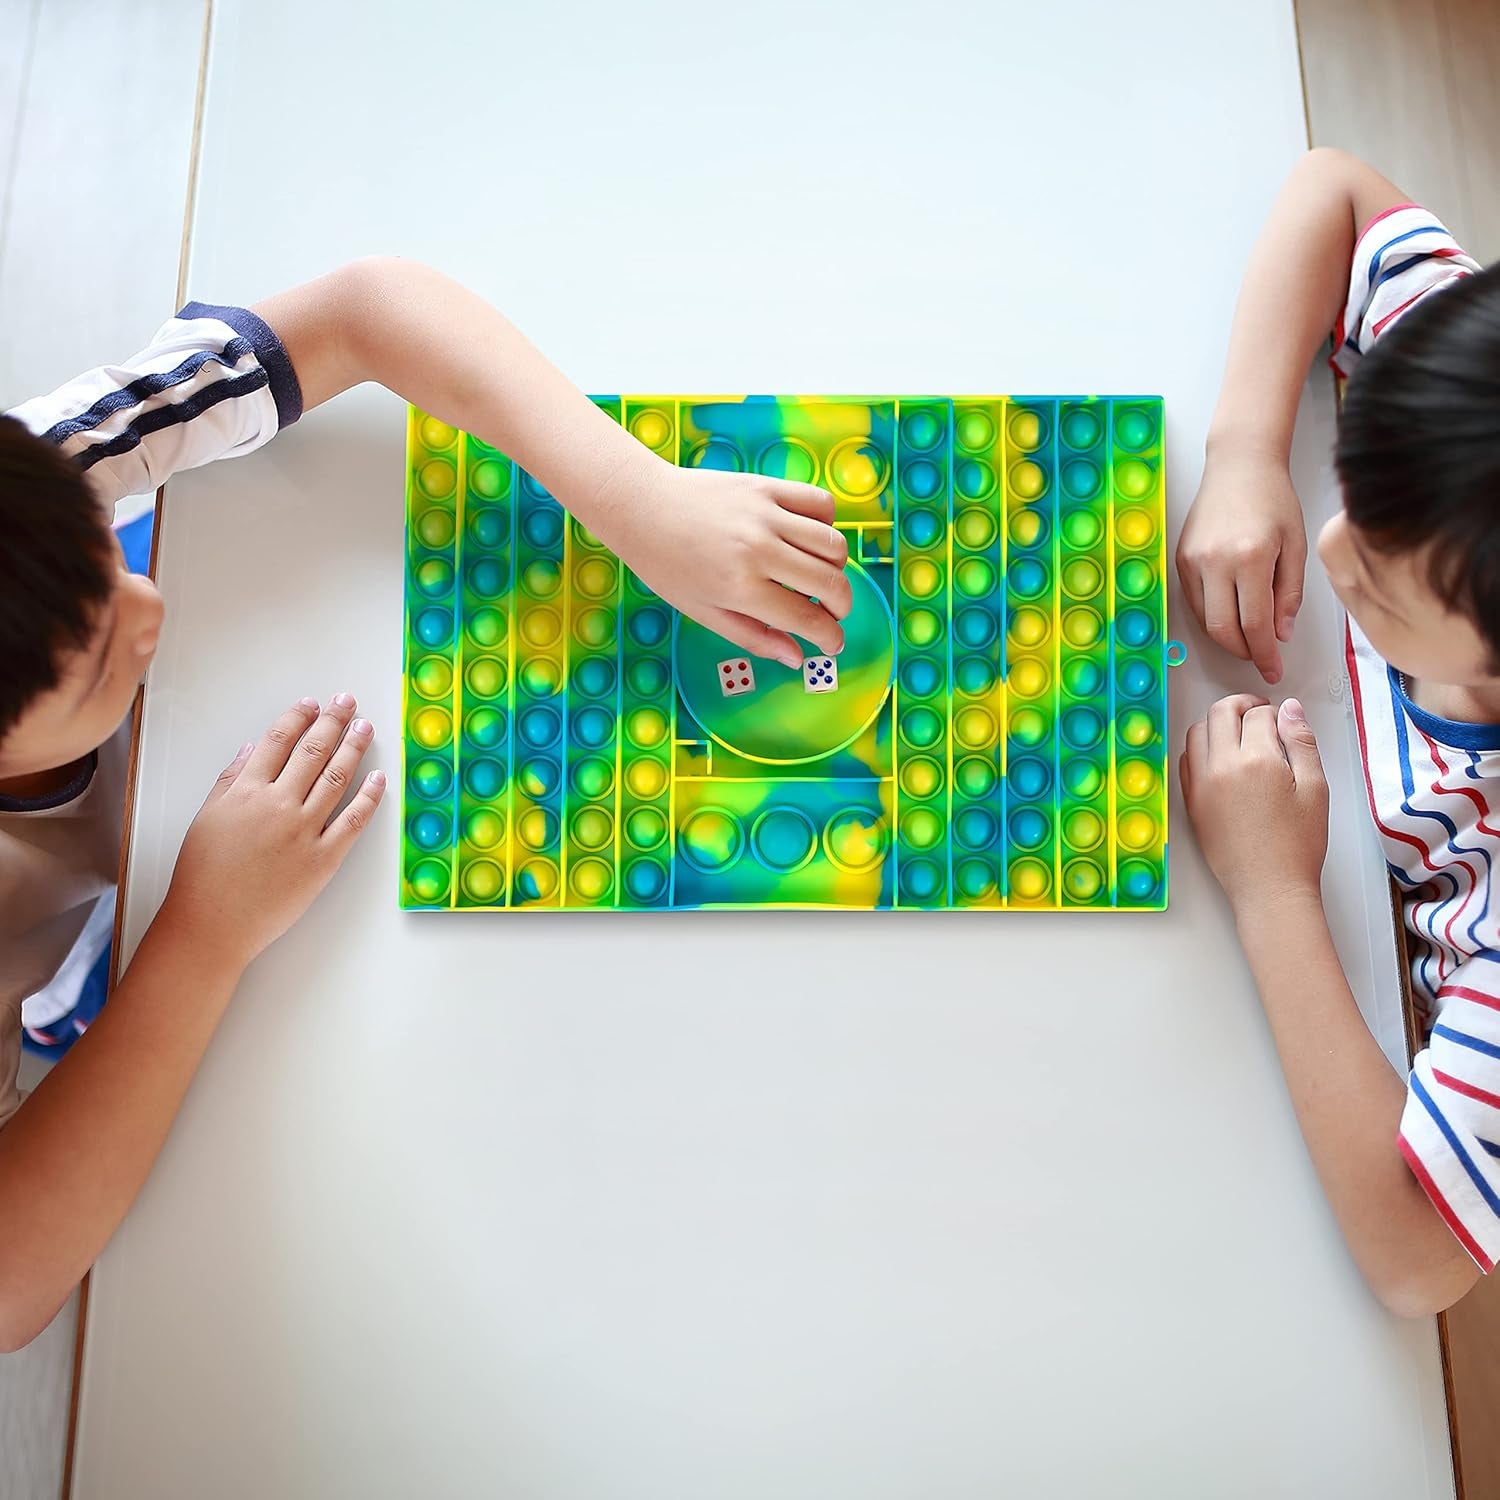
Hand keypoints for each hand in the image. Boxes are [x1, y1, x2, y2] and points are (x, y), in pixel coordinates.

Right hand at [162, 695, 385, 966]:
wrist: (212, 925)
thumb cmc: (203, 875)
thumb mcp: (206, 818)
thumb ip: (230, 780)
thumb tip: (249, 748)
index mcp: (245, 791)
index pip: (278, 740)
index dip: (298, 717)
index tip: (312, 704)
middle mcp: (277, 805)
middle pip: (312, 751)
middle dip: (333, 721)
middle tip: (348, 702)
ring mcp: (303, 832)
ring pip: (336, 778)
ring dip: (354, 748)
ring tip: (365, 728)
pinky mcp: (323, 860)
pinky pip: (352, 821)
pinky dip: (369, 798)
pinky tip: (379, 779)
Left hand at [592, 454, 851, 666]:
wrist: (641, 506)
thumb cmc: (665, 564)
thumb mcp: (703, 612)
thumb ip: (753, 637)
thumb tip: (796, 658)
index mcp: (741, 587)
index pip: (807, 618)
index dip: (829, 637)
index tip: (832, 643)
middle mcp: (760, 549)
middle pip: (831, 581)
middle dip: (841, 606)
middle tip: (831, 613)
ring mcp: (767, 514)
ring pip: (833, 543)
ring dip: (836, 567)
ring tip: (818, 576)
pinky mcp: (767, 486)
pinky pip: (820, 503)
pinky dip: (827, 523)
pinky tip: (809, 538)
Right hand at [1175, 446, 1306, 682]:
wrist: (1239, 465)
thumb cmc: (1273, 499)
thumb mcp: (1296, 546)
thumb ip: (1289, 594)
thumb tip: (1280, 634)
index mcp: (1251, 558)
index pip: (1256, 624)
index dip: (1265, 654)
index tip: (1273, 669)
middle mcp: (1216, 562)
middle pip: (1224, 630)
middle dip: (1244, 651)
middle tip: (1261, 656)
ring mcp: (1193, 562)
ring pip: (1205, 621)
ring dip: (1228, 636)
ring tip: (1249, 635)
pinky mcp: (1180, 560)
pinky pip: (1194, 603)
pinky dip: (1213, 616)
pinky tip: (1230, 613)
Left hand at [1179, 695, 1327, 914]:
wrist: (1269, 887)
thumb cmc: (1296, 845)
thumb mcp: (1315, 788)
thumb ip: (1302, 742)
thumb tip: (1290, 710)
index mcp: (1257, 760)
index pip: (1259, 714)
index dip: (1274, 712)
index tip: (1283, 721)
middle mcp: (1222, 767)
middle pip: (1221, 712)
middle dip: (1241, 705)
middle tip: (1259, 714)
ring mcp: (1200, 784)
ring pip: (1197, 732)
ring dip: (1217, 723)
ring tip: (1240, 734)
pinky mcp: (1191, 801)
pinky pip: (1186, 760)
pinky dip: (1202, 748)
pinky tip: (1222, 757)